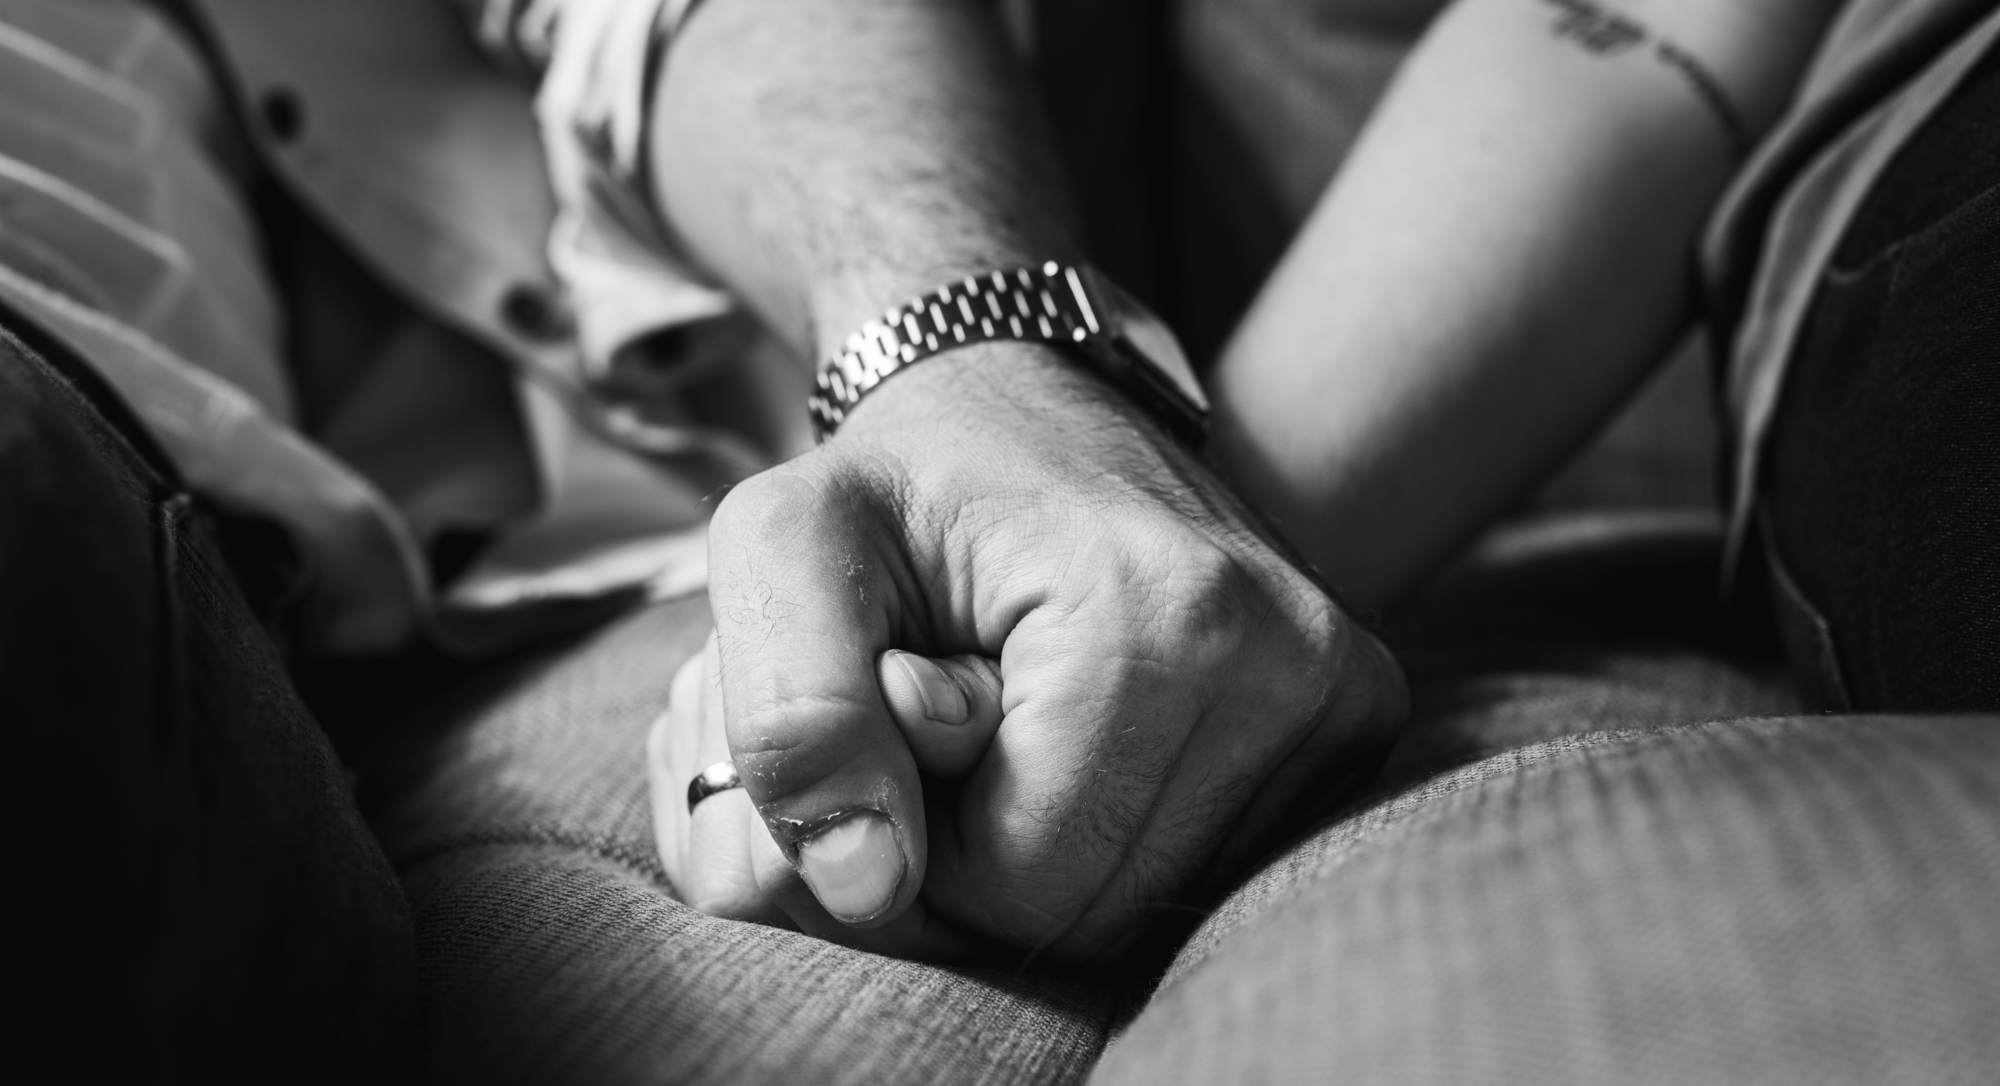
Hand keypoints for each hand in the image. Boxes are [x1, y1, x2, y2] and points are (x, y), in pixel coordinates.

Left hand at [662, 344, 1406, 962]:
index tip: (909, 712)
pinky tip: (1092, 725)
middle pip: (1100, 913)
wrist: (1033, 394)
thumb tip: (866, 889)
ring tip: (1022, 711)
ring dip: (1055, 842)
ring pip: (1156, 902)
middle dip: (990, 853)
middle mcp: (1289, 658)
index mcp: (1160, 614)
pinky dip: (1126, 823)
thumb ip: (792, 718)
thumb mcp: (782, 550)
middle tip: (959, 712)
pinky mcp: (1358, 709)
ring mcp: (1341, 689)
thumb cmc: (900, 483)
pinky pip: (1211, 861)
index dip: (924, 841)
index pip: (1022, 885)